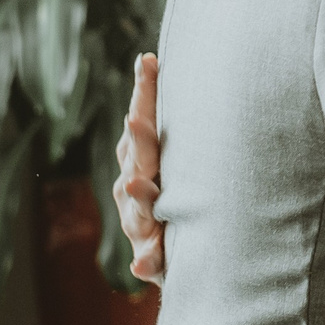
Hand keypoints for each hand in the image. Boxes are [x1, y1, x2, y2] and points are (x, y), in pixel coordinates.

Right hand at [112, 53, 164, 284]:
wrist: (186, 260)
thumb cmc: (187, 200)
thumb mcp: (185, 162)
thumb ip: (188, 127)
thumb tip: (183, 68)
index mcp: (144, 161)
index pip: (143, 122)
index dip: (145, 94)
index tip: (148, 61)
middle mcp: (135, 190)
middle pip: (136, 159)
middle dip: (138, 140)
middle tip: (137, 118)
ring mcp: (140, 226)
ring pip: (135, 209)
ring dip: (138, 197)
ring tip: (138, 185)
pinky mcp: (151, 261)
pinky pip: (146, 261)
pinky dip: (145, 261)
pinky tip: (143, 263)